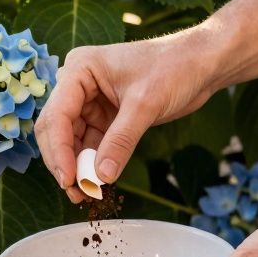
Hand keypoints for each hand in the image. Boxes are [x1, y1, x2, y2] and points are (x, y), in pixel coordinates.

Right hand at [35, 34, 213, 202]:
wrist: (201, 63)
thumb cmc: (174, 67)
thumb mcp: (146, 104)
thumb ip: (121, 140)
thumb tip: (101, 176)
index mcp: (80, 69)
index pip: (57, 115)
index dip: (59, 150)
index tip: (69, 179)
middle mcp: (78, 84)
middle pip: (56, 129)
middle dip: (63, 160)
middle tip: (76, 191)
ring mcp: (90, 101)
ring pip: (70, 140)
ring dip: (76, 166)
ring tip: (86, 192)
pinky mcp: (104, 116)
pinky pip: (90, 144)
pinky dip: (91, 163)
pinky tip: (98, 181)